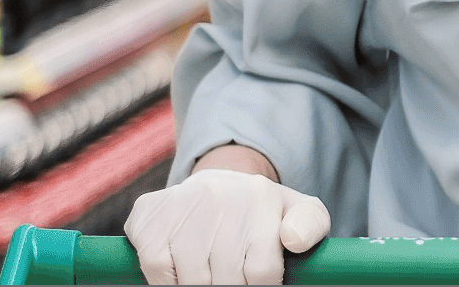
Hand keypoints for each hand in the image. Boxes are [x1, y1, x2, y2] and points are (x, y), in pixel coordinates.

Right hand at [125, 165, 329, 283]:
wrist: (214, 183)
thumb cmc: (260, 213)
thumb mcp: (297, 212)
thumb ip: (310, 226)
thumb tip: (295, 240)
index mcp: (262, 197)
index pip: (263, 271)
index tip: (257, 283)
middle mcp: (221, 196)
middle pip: (227, 280)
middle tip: (232, 279)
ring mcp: (181, 205)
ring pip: (194, 281)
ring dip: (203, 286)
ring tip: (211, 275)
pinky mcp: (148, 216)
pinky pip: (160, 273)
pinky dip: (170, 283)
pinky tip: (183, 269)